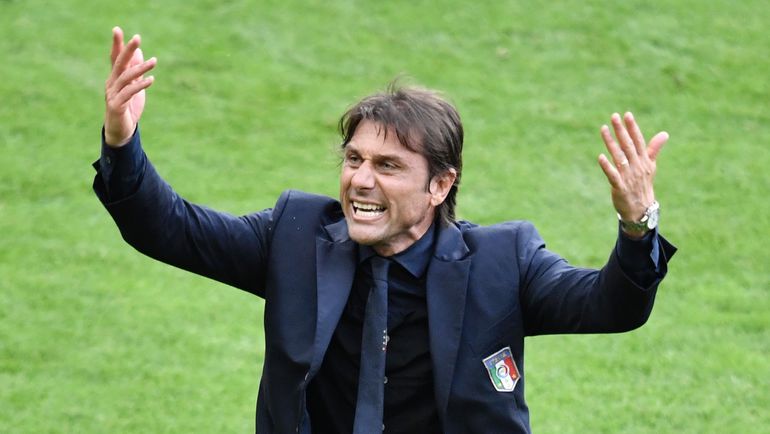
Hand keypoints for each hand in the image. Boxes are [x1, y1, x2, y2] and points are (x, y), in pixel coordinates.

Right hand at [104, 26, 156, 146]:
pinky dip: (140, 85)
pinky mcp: (117, 105)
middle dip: (127, 50)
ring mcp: (113, 94)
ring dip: (141, 68)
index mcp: (115, 78)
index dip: (117, 44)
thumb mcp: (134, 87)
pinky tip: (151, 79)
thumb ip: (135, 71)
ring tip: (154, 61)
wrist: (121, 131)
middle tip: (137, 37)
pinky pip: (129, 93)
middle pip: (119, 63)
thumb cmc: (128, 107)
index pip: (115, 58)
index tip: (118, 29)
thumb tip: (139, 52)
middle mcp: (111, 83)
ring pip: (126, 77)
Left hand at [597, 112, 668, 236]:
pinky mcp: (619, 187)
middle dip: (621, 130)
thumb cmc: (643, 185)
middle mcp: (637, 166)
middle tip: (613, 116)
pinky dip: (607, 166)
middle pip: (628, 145)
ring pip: (619, 157)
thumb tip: (665, 134)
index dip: (633, 128)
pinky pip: (613, 175)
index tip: (627, 114)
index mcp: (644, 161)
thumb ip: (653, 149)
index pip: (638, 141)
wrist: (641, 208)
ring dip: (611, 143)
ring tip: (604, 129)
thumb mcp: (650, 166)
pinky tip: (600, 157)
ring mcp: (628, 176)